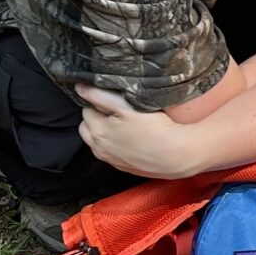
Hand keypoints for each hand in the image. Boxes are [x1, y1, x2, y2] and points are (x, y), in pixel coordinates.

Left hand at [77, 87, 198, 179]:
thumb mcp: (125, 106)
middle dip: (96, 118)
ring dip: (104, 132)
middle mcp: (99, 149)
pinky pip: (110, 152)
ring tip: (124, 125)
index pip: (86, 110)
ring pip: (97, 142)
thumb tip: (80, 87)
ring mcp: (111, 160)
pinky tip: (131, 139)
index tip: (113, 100)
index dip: (98, 102)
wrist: (176, 155)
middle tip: (117, 111)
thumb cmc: (153, 127)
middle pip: (87, 128)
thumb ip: (100, 95)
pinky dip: (114, 144)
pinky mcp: (123, 167)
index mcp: (97, 132)